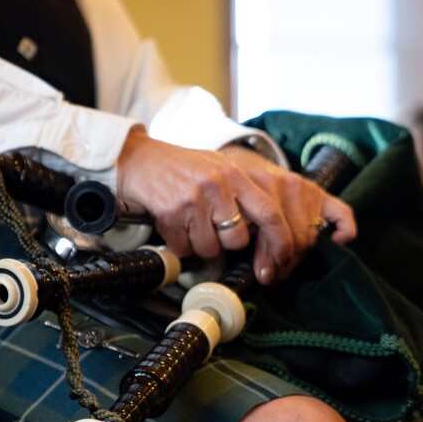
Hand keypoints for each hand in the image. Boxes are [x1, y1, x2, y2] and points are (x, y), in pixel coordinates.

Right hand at [115, 128, 355, 283]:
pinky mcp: (171, 212)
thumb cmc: (184, 170)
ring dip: (200, 244)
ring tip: (189, 223)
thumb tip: (270, 231)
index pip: (270, 213)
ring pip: (210, 248)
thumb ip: (244, 195)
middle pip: (238, 239)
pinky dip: (180, 244)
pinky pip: (185, 248)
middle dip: (227, 245)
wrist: (140, 160)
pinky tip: (174, 224)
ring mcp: (194, 199)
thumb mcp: (220, 171)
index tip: (282, 260)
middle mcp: (218, 185)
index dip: (280, 242)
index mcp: (235, 175)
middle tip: (212, 230)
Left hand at [220, 144, 356, 283]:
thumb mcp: (232, 215)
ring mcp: (303, 187)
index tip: (265, 275)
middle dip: (285, 261)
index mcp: (257, 187)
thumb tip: (265, 275)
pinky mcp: (318, 192)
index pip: (274, 231)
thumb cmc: (234, 197)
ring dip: (302, 255)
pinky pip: (342, 214)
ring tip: (288, 263)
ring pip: (311, 236)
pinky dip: (344, 231)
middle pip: (295, 238)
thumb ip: (244, 239)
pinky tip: (335, 242)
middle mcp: (283, 184)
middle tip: (275, 273)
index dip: (271, 259)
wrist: (240, 166)